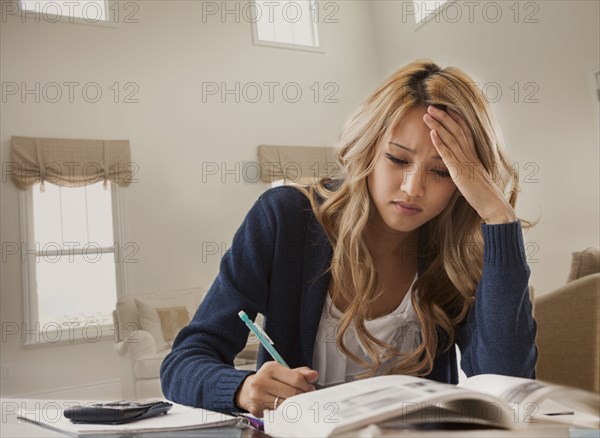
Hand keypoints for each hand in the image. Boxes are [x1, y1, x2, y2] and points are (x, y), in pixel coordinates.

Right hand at [235, 362, 318, 416]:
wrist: (247, 389)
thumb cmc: (268, 380)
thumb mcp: (282, 371)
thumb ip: (299, 373)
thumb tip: (314, 375)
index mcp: (270, 368)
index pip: (296, 378)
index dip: (306, 386)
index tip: (309, 389)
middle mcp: (261, 380)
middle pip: (292, 393)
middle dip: (302, 396)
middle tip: (304, 397)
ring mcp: (257, 395)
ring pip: (286, 405)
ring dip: (294, 405)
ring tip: (293, 402)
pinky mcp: (256, 408)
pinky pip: (277, 413)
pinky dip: (282, 412)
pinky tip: (281, 407)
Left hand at [422, 105, 516, 223]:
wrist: (492, 204)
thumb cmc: (483, 195)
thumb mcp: (474, 178)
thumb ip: (467, 170)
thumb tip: (461, 169)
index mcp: (474, 155)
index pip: (465, 132)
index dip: (456, 119)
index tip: (447, 108)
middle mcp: (470, 155)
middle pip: (456, 130)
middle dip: (443, 117)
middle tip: (431, 107)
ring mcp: (465, 162)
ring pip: (451, 138)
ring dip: (438, 125)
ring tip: (427, 115)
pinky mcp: (459, 171)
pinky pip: (448, 154)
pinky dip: (440, 142)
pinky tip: (432, 133)